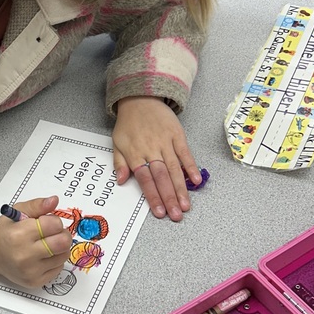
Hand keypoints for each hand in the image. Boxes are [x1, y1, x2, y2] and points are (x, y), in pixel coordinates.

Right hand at [0, 196, 72, 287]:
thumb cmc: (4, 231)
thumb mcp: (17, 211)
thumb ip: (37, 205)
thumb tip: (54, 200)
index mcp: (19, 235)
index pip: (54, 225)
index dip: (53, 221)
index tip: (45, 222)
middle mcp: (24, 255)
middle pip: (63, 242)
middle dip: (61, 234)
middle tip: (52, 232)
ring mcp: (30, 271)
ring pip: (63, 256)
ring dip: (59, 248)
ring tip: (45, 244)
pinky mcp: (35, 281)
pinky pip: (59, 268)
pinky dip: (54, 260)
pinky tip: (42, 256)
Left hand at [112, 96, 202, 221]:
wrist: (140, 98)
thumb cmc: (128, 124)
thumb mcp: (117, 142)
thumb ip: (119, 163)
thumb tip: (120, 181)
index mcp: (135, 153)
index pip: (144, 179)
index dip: (153, 196)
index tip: (159, 212)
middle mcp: (151, 149)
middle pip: (161, 176)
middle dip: (169, 197)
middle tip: (176, 215)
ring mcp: (166, 142)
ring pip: (174, 168)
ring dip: (181, 188)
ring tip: (186, 205)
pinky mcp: (177, 135)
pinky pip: (185, 153)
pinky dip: (191, 167)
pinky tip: (196, 181)